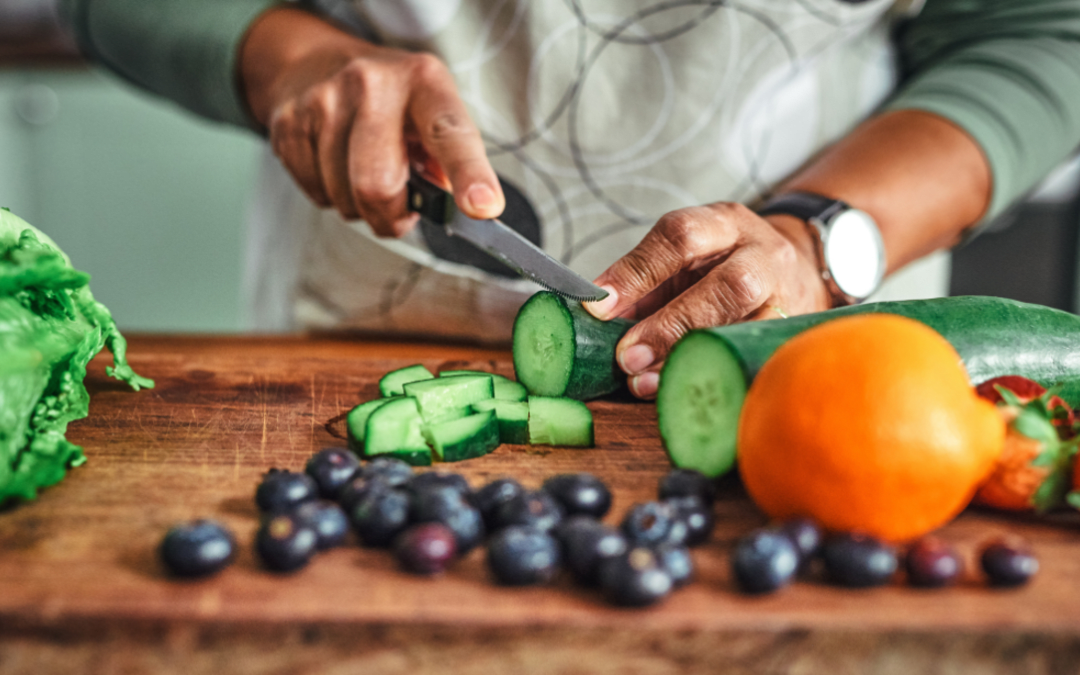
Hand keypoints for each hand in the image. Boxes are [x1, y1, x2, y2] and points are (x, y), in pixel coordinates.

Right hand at [240, 7, 502, 235]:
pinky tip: (336, 165)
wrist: (315, 62)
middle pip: (378, 186)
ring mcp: (323, 101)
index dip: (468, 174)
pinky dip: (331, 195)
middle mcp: (371, 84)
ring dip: (360, 206)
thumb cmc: (391, 103)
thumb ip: (448, 160)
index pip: (449, 133)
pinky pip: (316, 195)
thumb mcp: (432, 111)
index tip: (482, 208)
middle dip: (391, 216)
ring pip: (344, 199)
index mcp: (423, 81)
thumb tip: (452, 207)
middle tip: (399, 211)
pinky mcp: (288, 123)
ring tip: (364, 172)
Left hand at [583, 203, 830, 397]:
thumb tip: (597, 318)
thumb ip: (643, 285)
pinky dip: (712, 376)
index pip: (680, 237)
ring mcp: (786, 296)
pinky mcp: (792, 334)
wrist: (796, 271)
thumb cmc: (723, 266)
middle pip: (727, 285)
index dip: (637, 272)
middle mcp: (762, 254)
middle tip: (627, 356)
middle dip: (670, 324)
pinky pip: (752, 359)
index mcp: (724, 224)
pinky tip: (683, 390)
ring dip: (689, 357)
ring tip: (646, 382)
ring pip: (746, 326)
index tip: (600, 307)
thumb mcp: (685, 260)